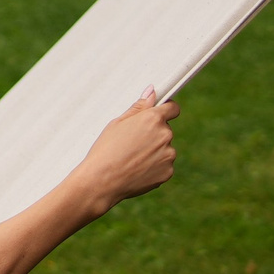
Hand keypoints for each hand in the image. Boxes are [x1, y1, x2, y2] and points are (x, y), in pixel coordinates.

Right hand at [72, 90, 179, 211]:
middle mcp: (165, 135)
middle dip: (153, 135)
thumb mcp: (117, 123)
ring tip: (131, 160)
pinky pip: (163, 166)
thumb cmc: (105, 150)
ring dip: (153, 152)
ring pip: (164, 149)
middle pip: (165, 130)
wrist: (101, 181)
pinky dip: (153, 168)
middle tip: (132, 145)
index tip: (160, 115)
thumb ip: (139, 107)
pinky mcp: (167, 172)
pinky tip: (136, 171)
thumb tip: (152, 92)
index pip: (172, 108)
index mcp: (153, 118)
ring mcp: (168, 155)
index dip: (166, 111)